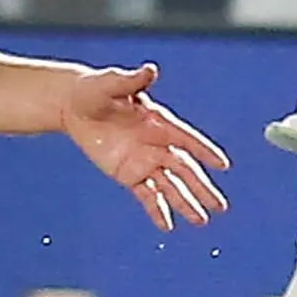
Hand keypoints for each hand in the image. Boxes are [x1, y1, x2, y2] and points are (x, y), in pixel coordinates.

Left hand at [59, 63, 230, 230]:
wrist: (74, 106)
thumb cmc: (95, 90)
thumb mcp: (110, 84)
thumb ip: (131, 81)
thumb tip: (150, 70)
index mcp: (158, 122)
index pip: (187, 139)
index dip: (205, 151)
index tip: (222, 165)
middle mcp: (158, 144)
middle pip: (185, 170)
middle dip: (202, 188)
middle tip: (220, 206)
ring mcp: (145, 161)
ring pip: (170, 187)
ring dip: (186, 204)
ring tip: (201, 222)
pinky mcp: (129, 175)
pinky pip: (147, 196)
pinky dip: (157, 210)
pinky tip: (168, 226)